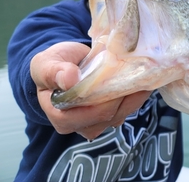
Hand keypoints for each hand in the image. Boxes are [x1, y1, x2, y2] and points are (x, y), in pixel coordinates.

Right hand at [30, 41, 151, 139]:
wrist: (65, 65)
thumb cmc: (53, 66)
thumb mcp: (45, 64)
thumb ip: (53, 72)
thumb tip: (70, 80)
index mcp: (61, 117)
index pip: (89, 114)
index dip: (106, 98)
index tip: (117, 76)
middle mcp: (80, 125)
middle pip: (109, 115)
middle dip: (124, 94)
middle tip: (136, 71)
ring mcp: (98, 122)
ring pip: (123, 113)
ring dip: (134, 94)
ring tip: (143, 73)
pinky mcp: (112, 114)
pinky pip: (129, 107)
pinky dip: (137, 93)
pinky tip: (142, 78)